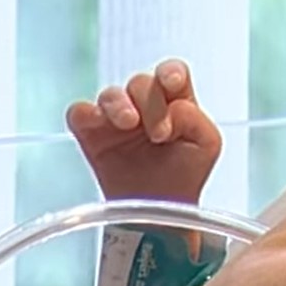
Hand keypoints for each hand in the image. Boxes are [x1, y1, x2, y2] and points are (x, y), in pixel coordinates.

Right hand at [66, 59, 220, 203]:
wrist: (158, 214)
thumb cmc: (185, 174)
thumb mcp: (206, 144)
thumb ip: (195, 118)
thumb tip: (172, 109)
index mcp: (175, 101)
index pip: (172, 72)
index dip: (170, 72)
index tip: (171, 83)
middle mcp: (144, 104)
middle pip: (142, 83)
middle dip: (151, 103)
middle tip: (160, 133)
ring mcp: (115, 117)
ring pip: (110, 94)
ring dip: (120, 105)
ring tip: (129, 123)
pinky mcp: (90, 132)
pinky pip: (79, 112)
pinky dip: (85, 113)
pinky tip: (99, 123)